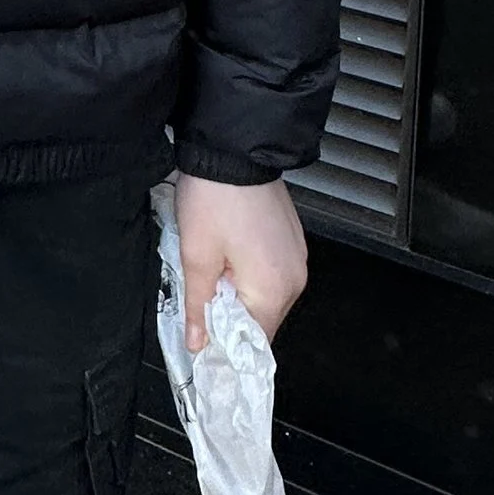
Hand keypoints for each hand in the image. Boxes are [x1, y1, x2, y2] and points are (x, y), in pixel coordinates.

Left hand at [174, 174, 310, 354]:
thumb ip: (198, 307)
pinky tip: (229, 253)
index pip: (255, 340)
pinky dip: (251, 273)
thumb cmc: (214, 200)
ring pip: (266, 295)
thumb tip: (198, 343)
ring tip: (213, 268)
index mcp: (275, 289)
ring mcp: (297, 257)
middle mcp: (295, 278)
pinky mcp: (292, 240)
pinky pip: (273, 272)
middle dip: (231, 314)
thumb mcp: (196, 257)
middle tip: (201, 295)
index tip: (204, 342)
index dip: (227, 344)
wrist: (232, 150)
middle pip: (263, 318)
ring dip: (239, 292)